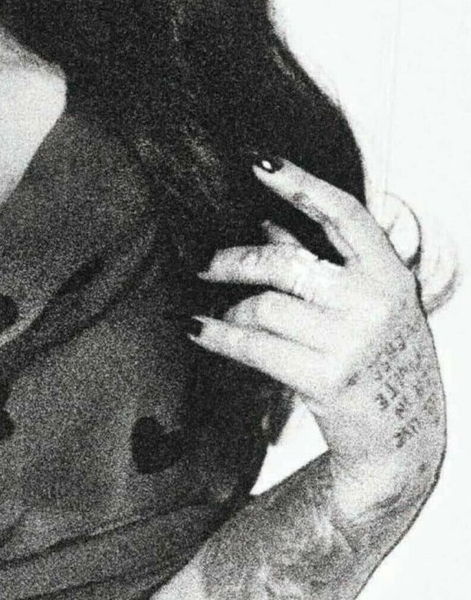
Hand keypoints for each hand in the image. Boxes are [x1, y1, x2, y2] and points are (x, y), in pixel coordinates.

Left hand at [195, 159, 445, 519]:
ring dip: (231, 309)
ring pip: (263, 305)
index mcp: (390, 275)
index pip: (345, 214)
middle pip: (285, 261)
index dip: (301, 184)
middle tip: (203, 264)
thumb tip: (266, 223)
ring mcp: (353, 341)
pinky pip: (253, 345)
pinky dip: (217, 334)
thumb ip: (321, 263)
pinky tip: (195, 328)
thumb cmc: (377, 358)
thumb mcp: (365, 305)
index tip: (258, 161)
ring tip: (219, 313)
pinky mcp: (326, 378)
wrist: (404, 437)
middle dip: (233, 261)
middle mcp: (376, 303)